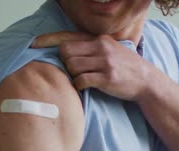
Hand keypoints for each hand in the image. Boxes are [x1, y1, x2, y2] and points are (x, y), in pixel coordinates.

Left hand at [31, 31, 152, 100]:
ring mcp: (104, 62)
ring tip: (83, 79)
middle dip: (65, 63)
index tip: (32, 44)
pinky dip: (79, 85)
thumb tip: (65, 50)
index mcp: (99, 39)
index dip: (47, 40)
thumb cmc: (125, 67)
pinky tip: (85, 87)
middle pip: (66, 52)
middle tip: (75, 70)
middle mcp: (100, 47)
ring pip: (72, 66)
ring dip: (73, 75)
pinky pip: (81, 80)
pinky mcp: (106, 78)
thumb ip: (90, 47)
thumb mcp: (110, 50)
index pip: (67, 36)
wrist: (146, 81)